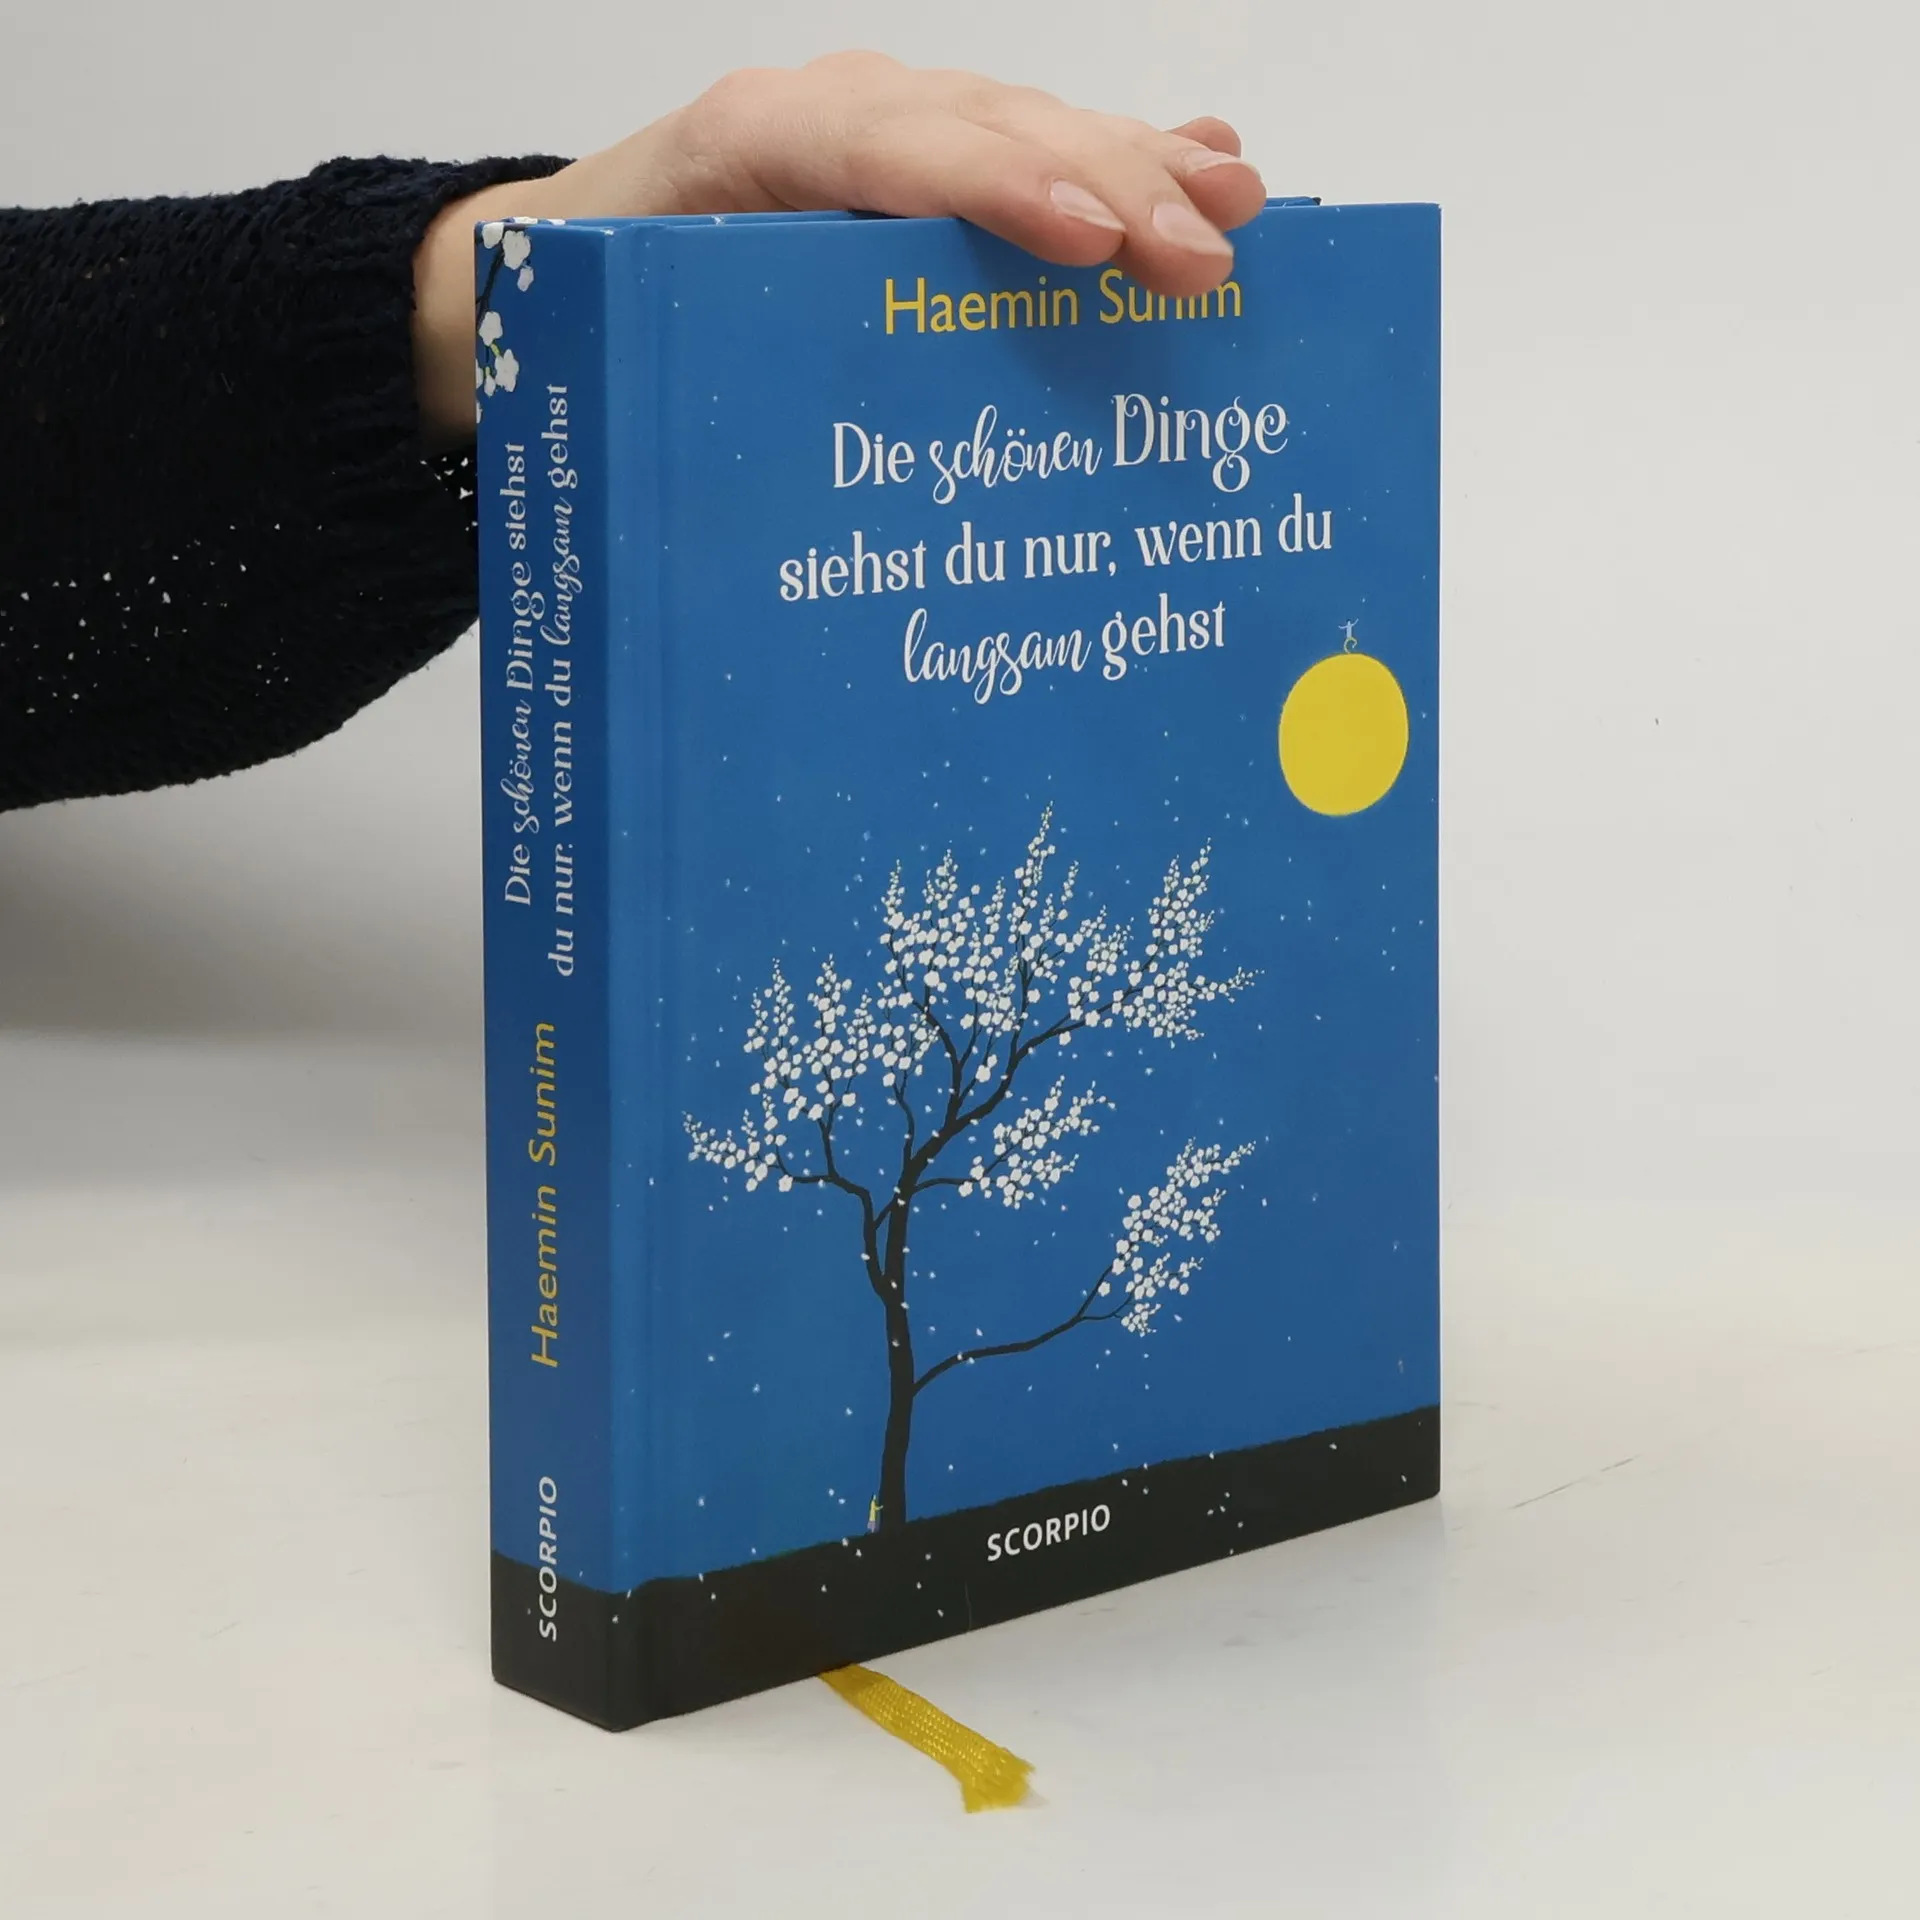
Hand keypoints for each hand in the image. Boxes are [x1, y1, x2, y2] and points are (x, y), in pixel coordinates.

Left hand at [414, 51, 1265, 445]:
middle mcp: (838, 114)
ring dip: (1141, 168)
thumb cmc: (609, 303)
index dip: (999, 187)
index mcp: (753, 143)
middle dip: (1109, 184)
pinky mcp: (929, 158)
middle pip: (991, 127)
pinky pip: (1034, 148)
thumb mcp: (633, 331)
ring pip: (1031, 128)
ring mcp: (895, 126)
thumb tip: (790, 487)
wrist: (575, 248)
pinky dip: (1124, 160)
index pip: (890, 146)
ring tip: (1238, 206)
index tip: (1090, 244)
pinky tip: (1206, 167)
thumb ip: (708, 356)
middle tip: (1208, 255)